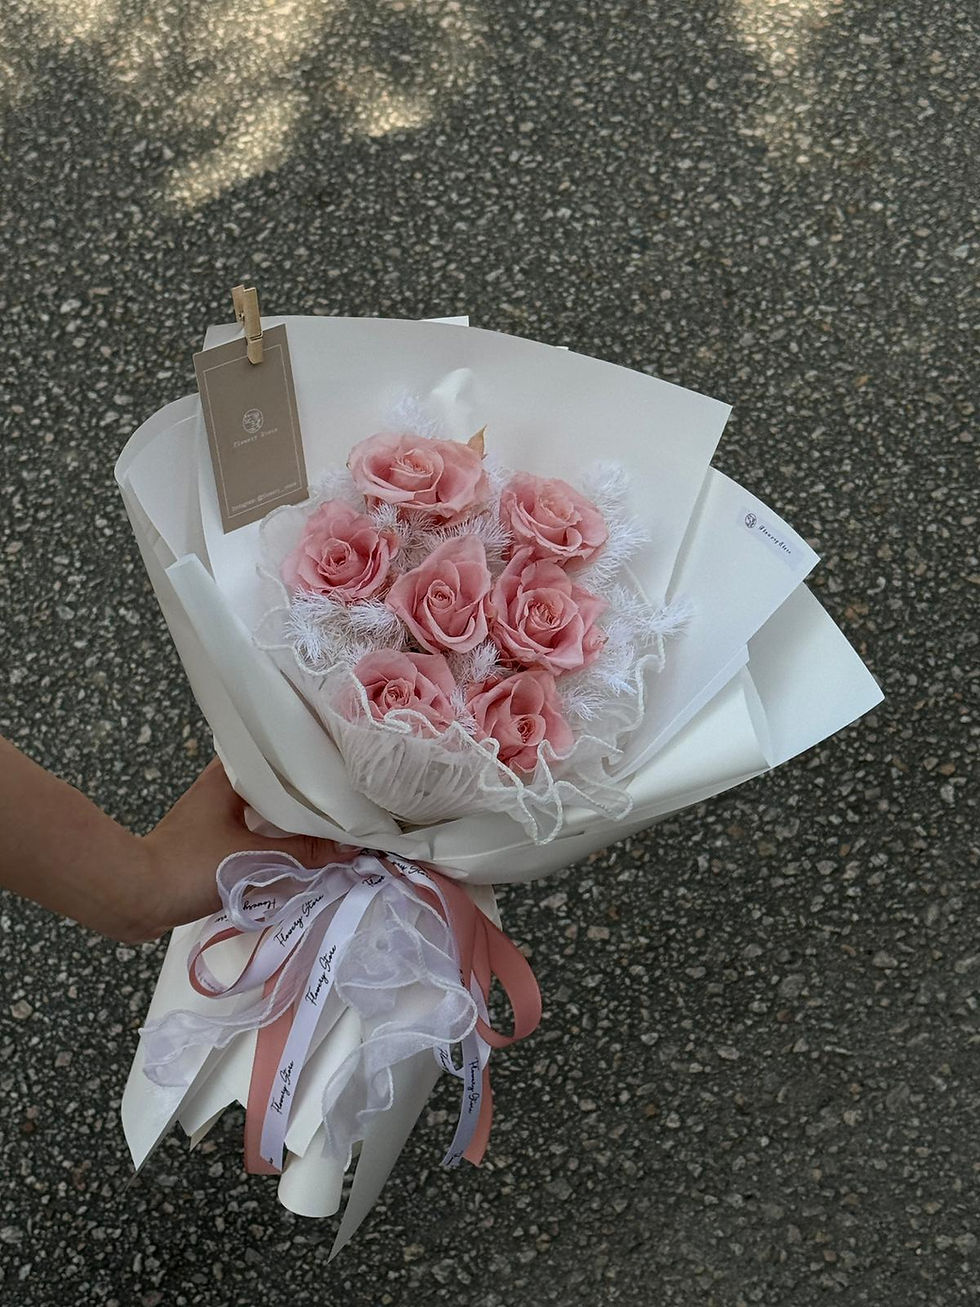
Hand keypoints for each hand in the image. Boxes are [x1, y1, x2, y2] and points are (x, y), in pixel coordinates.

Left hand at [136, 758, 341, 942]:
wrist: (136, 896)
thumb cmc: (191, 866)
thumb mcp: (255, 858)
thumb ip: (305, 852)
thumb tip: (353, 846)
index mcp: (229, 773)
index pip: (278, 751)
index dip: (312, 757)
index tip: (343, 764)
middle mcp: (222, 783)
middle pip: (276, 778)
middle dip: (308, 789)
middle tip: (346, 794)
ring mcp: (215, 809)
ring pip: (266, 803)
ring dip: (293, 813)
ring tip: (332, 817)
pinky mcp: (211, 835)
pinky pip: (254, 824)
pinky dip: (277, 832)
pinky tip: (301, 843)